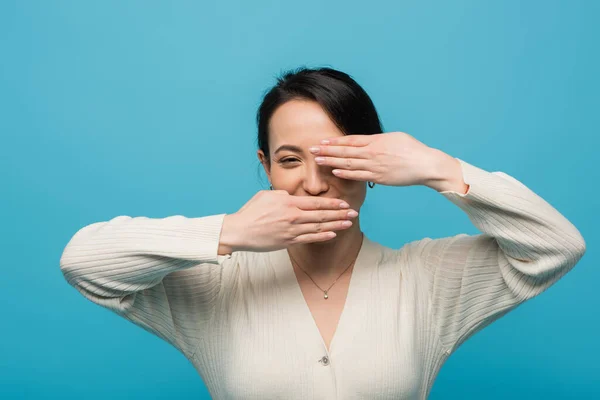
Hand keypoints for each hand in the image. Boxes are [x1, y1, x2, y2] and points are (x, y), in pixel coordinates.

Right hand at [218, 190, 358, 252]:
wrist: (239, 231)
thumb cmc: (251, 212)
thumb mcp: (266, 195)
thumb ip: (283, 194)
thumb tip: (293, 195)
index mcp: (288, 202)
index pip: (315, 202)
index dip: (332, 203)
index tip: (344, 203)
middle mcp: (293, 216)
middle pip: (322, 214)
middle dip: (340, 213)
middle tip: (353, 212)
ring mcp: (292, 230)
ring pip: (319, 227)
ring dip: (336, 225)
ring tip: (348, 223)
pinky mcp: (289, 241)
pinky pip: (310, 238)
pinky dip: (323, 236)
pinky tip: (333, 234)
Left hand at [309, 132, 445, 186]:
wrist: (425, 164)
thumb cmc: (412, 149)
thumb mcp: (394, 137)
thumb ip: (377, 140)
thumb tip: (366, 141)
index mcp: (376, 141)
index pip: (350, 140)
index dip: (334, 141)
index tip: (322, 141)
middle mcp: (373, 153)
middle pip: (345, 151)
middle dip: (327, 151)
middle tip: (312, 150)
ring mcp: (375, 166)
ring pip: (349, 164)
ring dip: (332, 162)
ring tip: (318, 161)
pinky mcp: (379, 178)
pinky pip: (359, 176)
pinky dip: (346, 174)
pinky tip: (335, 173)